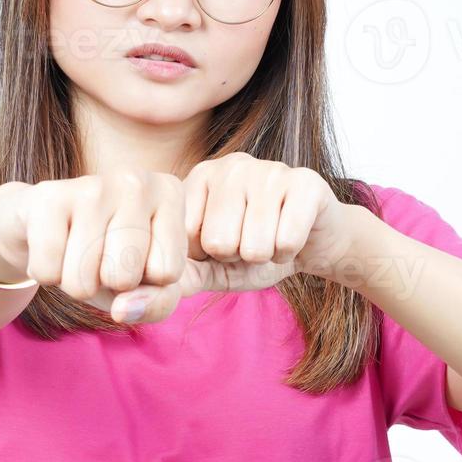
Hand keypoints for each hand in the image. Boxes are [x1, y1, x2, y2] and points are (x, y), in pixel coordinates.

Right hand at [0, 172, 190, 323]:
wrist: (46, 223)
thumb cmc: (110, 255)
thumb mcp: (149, 282)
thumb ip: (158, 302)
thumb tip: (122, 309)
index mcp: (170, 193)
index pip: (167, 272)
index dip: (146, 280)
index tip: (136, 256)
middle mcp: (136, 180)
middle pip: (124, 276)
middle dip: (108, 284)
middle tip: (101, 257)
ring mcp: (91, 185)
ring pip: (83, 280)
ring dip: (76, 282)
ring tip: (77, 251)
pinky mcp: (48, 197)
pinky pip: (48, 272)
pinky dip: (47, 274)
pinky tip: (54, 246)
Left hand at [178, 152, 352, 292]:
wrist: (315, 241)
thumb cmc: (256, 250)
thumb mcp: (214, 266)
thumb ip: (184, 275)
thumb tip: (147, 295)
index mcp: (200, 176)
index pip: (187, 239)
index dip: (209, 255)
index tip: (226, 241)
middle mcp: (231, 165)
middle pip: (219, 243)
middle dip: (238, 256)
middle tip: (253, 239)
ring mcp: (269, 169)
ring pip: (254, 246)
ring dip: (266, 256)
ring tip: (272, 237)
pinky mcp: (305, 182)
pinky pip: (286, 241)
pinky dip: (289, 252)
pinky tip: (293, 235)